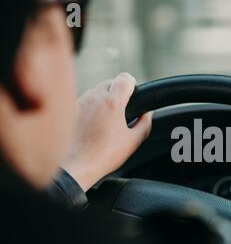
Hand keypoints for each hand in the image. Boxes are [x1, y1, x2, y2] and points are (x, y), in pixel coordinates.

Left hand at [63, 73, 152, 190]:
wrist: (77, 165)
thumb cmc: (105, 154)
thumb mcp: (133, 140)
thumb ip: (145, 123)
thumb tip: (147, 115)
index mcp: (112, 102)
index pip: (125, 78)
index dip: (132, 84)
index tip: (133, 94)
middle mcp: (94, 97)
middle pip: (110, 82)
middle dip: (117, 92)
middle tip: (121, 111)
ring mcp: (80, 101)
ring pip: (95, 90)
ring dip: (103, 99)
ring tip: (107, 119)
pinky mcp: (70, 109)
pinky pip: (84, 100)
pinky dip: (91, 107)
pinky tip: (93, 124)